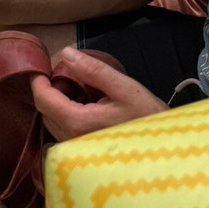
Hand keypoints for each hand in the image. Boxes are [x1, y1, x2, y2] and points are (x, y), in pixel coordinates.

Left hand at [31, 47, 167, 140]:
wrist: (170, 150)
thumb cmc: (149, 118)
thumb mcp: (124, 87)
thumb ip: (93, 70)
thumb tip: (66, 53)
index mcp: (77, 123)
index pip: (43, 99)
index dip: (39, 80)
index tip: (43, 66)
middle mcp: (71, 140)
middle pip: (45, 110)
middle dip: (52, 89)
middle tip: (71, 74)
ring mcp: (77, 150)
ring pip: (53, 122)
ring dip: (60, 102)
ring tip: (84, 89)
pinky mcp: (84, 154)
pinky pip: (65, 131)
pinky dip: (69, 114)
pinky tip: (89, 106)